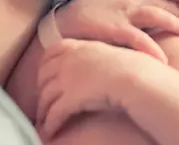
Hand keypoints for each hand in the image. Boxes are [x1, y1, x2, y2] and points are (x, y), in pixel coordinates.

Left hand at [36, 39, 154, 137]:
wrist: (138, 78)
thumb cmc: (137, 68)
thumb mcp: (116, 54)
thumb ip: (104, 56)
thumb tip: (109, 63)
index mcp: (81, 47)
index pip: (53, 50)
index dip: (45, 63)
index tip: (44, 73)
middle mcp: (70, 61)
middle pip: (44, 74)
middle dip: (40, 88)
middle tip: (42, 99)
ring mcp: (67, 79)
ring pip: (46, 96)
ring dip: (43, 110)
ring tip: (43, 120)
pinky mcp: (70, 99)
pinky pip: (54, 114)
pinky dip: (50, 124)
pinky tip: (50, 131)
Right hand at [54, 0, 178, 62]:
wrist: (57, 22)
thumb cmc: (82, 17)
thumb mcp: (106, 7)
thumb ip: (125, 12)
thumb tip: (144, 25)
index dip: (172, 6)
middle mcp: (126, 0)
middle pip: (160, 4)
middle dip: (178, 12)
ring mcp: (121, 13)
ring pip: (155, 15)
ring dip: (173, 23)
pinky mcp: (113, 28)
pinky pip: (139, 38)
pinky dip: (152, 47)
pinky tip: (163, 57)